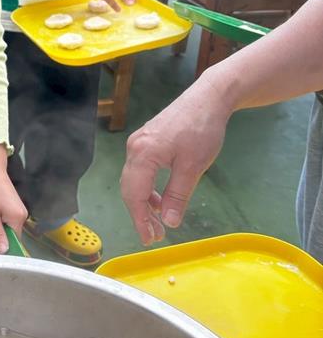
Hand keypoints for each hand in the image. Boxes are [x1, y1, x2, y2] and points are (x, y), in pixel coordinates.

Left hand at [0, 143, 27, 252]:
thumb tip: (4, 252)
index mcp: (18, 219)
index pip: (15, 241)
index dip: (4, 246)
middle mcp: (23, 216)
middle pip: (13, 234)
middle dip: (1, 236)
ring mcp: (21, 210)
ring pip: (11, 227)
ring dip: (0, 228)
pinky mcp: (16, 206)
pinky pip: (10, 220)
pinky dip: (2, 221)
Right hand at [120, 75, 232, 245]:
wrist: (208, 98)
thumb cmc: (202, 130)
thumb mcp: (193, 167)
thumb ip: (178, 195)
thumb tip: (170, 222)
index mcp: (143, 154)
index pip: (134, 194)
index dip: (140, 220)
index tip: (150, 239)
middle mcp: (134, 148)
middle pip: (130, 188)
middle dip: (141, 214)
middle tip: (155, 236)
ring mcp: (139, 143)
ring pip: (134, 180)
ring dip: (145, 203)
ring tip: (159, 222)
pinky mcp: (147, 141)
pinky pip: (141, 171)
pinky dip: (148, 188)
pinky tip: (161, 200)